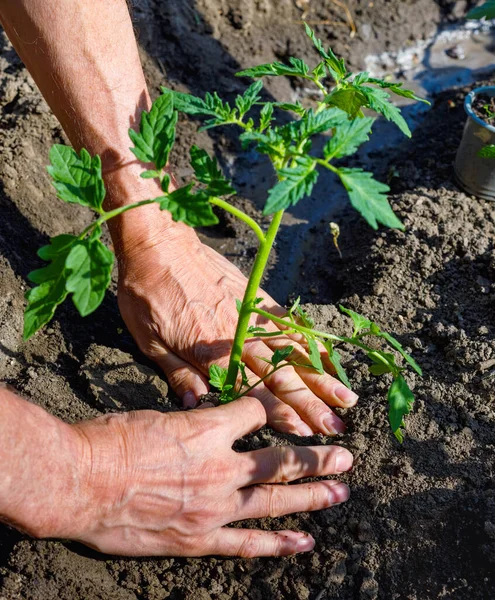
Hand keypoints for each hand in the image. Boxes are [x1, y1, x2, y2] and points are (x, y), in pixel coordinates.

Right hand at [64, 397, 351, 556]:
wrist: (80, 483)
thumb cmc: (111, 441)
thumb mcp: (155, 415)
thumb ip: (189, 422)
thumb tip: (204, 423)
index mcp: (209, 428)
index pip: (257, 411)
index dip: (273, 407)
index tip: (284, 409)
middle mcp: (222, 466)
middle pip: (282, 460)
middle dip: (317, 459)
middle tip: (346, 457)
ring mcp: (216, 505)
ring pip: (275, 500)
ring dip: (312, 496)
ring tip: (341, 492)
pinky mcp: (200, 537)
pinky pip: (248, 543)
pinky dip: (278, 543)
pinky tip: (303, 541)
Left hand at [116, 205, 358, 436]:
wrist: (159, 244)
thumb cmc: (147, 294)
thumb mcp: (150, 340)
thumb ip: (178, 374)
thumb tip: (197, 405)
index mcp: (210, 353)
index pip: (251, 390)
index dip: (280, 413)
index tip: (305, 432)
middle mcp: (238, 337)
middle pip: (281, 375)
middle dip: (311, 404)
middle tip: (337, 427)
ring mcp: (252, 315)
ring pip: (293, 351)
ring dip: (321, 376)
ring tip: (346, 397)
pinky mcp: (257, 296)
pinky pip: (289, 322)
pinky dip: (311, 340)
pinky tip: (329, 354)